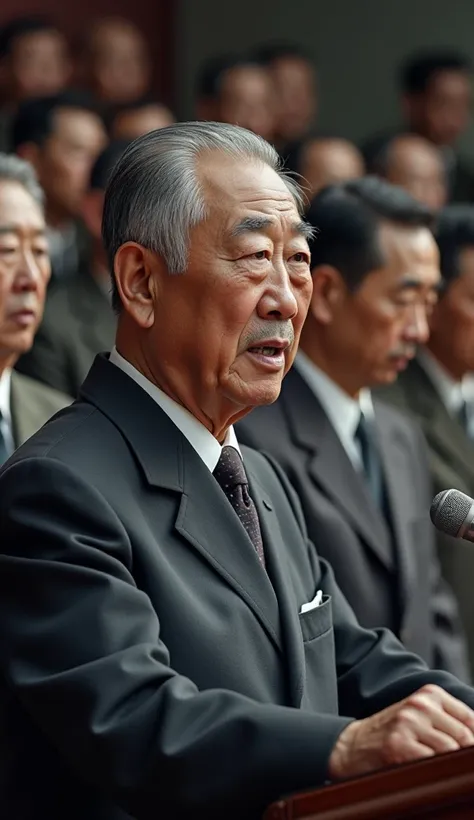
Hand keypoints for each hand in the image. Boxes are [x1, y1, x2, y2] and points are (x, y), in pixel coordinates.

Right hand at [329, 684, 473, 779]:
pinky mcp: (399, 745)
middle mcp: (419, 704)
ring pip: (450, 750)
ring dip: (449, 764)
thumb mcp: (419, 715)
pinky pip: (432, 762)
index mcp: (428, 694)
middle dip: (465, 755)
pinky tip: (425, 772)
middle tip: (456, 765)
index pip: (469, 717)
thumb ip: (447, 721)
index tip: (469, 752)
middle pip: (464, 736)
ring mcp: (408, 723)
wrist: (352, 745)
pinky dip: (434, 771)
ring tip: (439, 768)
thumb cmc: (390, 733)